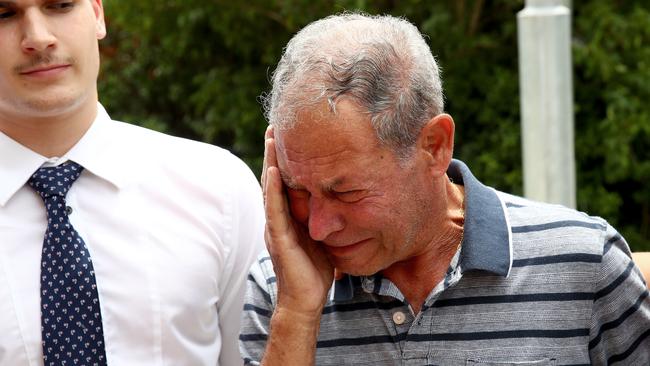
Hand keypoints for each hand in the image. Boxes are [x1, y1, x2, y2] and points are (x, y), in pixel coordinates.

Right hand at [262, 126, 334, 317]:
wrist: (304, 301)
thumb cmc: (314, 271)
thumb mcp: (322, 237)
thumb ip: (325, 219)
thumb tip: (342, 204)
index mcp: (288, 217)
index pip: (284, 181)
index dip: (284, 158)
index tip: (288, 134)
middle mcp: (277, 218)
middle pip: (273, 178)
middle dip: (273, 152)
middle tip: (275, 125)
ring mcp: (275, 227)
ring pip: (270, 189)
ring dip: (270, 162)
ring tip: (271, 138)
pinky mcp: (279, 239)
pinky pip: (274, 210)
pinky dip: (273, 190)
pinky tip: (273, 171)